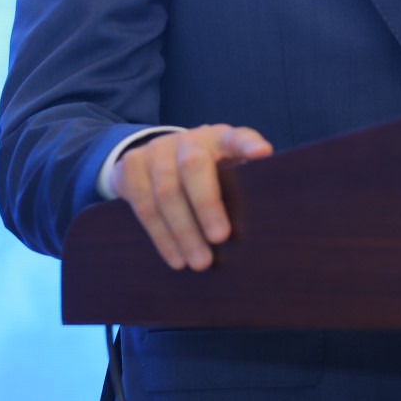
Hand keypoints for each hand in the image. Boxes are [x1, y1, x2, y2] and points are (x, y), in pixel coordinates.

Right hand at [110, 125, 272, 270]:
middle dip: (207, 205)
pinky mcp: (132, 164)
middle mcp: (188, 140)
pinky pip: (142, 204)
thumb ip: (244, 185)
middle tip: (220, 238)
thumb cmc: (207, 174)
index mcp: (220, 139)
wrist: (157, 159)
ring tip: (199, 262)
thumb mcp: (227, 170)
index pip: (237, 137)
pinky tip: (175, 258)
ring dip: (183, 232)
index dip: (248, 144)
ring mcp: (157, 149)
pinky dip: (161, 236)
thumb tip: (267, 222)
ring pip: (166, 191)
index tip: (262, 155)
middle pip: (195, 166)